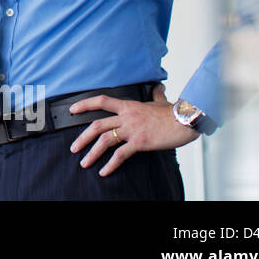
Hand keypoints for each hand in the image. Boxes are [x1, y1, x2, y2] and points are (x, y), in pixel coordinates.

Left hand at [66, 83, 198, 176]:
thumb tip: (158, 87)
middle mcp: (127, 117)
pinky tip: (104, 171)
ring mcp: (132, 130)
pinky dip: (110, 164)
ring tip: (84, 162)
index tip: (72, 110)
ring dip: (92, 153)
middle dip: (82, 137)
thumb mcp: (161, 101)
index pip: (101, 101)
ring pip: (104, 140)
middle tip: (73, 147)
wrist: (186, 120)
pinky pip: (120, 154)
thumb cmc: (174, 113)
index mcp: (129, 106)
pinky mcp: (140, 142)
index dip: (84, 104)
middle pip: (97, 125)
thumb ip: (156, 94)